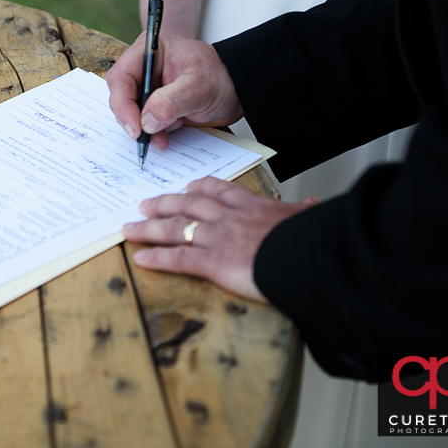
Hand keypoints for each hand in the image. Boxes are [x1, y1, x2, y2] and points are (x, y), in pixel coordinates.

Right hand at [106, 31, 243, 149]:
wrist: (239, 91)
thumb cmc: (222, 78)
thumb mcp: (198, 87)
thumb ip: (170, 102)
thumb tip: (147, 120)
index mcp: (150, 51)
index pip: (122, 77)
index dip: (123, 104)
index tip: (135, 127)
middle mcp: (145, 68)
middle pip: (121, 96)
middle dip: (132, 119)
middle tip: (144, 137)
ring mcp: (149, 87)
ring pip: (131, 112)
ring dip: (144, 129)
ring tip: (161, 138)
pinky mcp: (155, 105)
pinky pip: (144, 122)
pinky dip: (152, 133)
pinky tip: (166, 136)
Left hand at [122, 177, 319, 301]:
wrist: (311, 255)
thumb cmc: (313, 239)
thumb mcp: (310, 219)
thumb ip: (306, 212)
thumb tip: (315, 205)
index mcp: (253, 207)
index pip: (221, 191)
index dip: (201, 187)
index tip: (189, 185)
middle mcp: (230, 218)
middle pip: (189, 205)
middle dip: (165, 203)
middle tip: (146, 204)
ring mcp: (219, 239)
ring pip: (176, 228)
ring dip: (150, 228)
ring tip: (131, 228)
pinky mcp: (214, 263)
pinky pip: (178, 258)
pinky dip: (157, 258)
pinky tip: (141, 258)